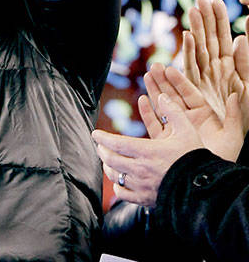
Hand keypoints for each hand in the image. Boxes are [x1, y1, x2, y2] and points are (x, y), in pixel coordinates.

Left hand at [93, 91, 241, 207]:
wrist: (203, 190)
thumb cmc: (194, 158)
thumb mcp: (187, 130)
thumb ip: (173, 111)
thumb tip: (161, 96)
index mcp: (147, 151)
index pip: (116, 144)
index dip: (103, 138)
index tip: (95, 133)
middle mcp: (141, 169)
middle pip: (111, 160)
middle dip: (102, 151)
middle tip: (100, 145)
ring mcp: (142, 186)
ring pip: (115, 177)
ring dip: (108, 167)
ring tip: (107, 161)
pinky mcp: (146, 200)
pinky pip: (123, 194)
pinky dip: (117, 187)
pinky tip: (119, 182)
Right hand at [144, 62, 243, 161]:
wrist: (208, 182)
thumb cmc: (224, 160)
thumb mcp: (233, 136)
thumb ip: (233, 114)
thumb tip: (235, 94)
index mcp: (204, 115)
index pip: (189, 93)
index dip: (179, 81)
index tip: (169, 69)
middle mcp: (188, 120)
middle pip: (173, 96)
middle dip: (163, 81)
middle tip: (153, 66)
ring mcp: (175, 130)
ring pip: (162, 106)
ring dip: (154, 91)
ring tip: (146, 75)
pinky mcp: (165, 142)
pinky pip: (154, 124)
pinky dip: (148, 113)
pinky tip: (142, 100)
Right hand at [183, 0, 248, 132]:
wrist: (232, 145)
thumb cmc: (242, 120)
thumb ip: (245, 63)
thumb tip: (241, 37)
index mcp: (227, 68)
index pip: (222, 38)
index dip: (218, 20)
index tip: (214, 0)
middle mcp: (213, 71)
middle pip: (207, 40)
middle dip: (204, 19)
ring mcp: (202, 81)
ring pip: (197, 52)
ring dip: (195, 32)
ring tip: (192, 13)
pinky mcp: (194, 95)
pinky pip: (190, 72)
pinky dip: (188, 55)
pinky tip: (187, 41)